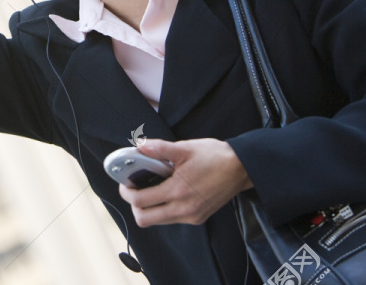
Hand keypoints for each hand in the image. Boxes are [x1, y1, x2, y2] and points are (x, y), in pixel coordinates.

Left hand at [118, 138, 252, 226]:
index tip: (125, 182)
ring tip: (151, 188)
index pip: (140, 201)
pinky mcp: (198, 218)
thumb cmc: (214, 156)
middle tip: (134, 189)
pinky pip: (171, 219)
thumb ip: (159, 148)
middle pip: (145, 219)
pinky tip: (167, 192)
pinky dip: (163, 209)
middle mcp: (184, 209)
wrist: (241, 168)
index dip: (126, 192)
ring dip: (149, 208)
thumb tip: (139, 145)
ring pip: (158, 221)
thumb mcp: (185, 148)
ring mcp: (191, 216)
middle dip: (134, 205)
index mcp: (178, 191)